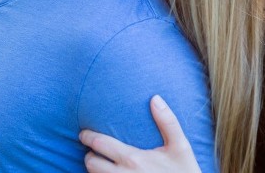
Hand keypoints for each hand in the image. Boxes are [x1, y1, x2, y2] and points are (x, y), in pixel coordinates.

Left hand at [79, 95, 200, 172]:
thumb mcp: (181, 147)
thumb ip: (167, 122)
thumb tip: (155, 98)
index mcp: (133, 159)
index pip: (99, 145)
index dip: (87, 137)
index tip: (83, 133)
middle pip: (90, 164)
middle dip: (90, 156)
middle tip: (94, 151)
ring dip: (96, 171)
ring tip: (102, 164)